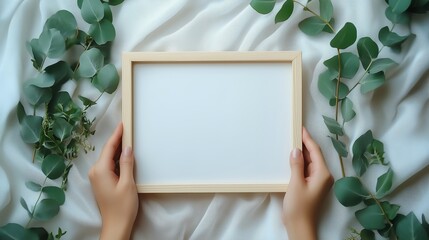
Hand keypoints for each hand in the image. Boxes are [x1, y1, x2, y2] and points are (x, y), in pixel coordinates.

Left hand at [89, 123, 137, 239]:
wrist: (116, 225)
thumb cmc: (123, 207)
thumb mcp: (128, 183)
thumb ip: (127, 163)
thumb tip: (127, 147)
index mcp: (101, 170)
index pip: (110, 148)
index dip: (117, 135)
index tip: (122, 124)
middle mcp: (95, 172)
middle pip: (107, 151)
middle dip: (117, 140)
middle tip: (127, 129)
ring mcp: (97, 177)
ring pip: (108, 158)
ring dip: (117, 150)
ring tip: (127, 139)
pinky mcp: (101, 182)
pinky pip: (108, 165)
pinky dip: (116, 159)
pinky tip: (124, 156)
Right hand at [282, 128, 333, 239]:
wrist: (299, 226)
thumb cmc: (299, 206)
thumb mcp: (295, 183)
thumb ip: (296, 165)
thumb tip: (296, 150)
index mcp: (323, 174)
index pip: (315, 152)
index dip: (308, 139)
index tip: (301, 128)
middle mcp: (323, 176)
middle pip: (314, 156)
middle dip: (304, 144)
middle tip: (294, 132)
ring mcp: (318, 181)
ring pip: (310, 162)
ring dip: (301, 154)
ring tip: (292, 141)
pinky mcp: (312, 186)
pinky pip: (307, 169)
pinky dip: (300, 163)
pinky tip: (292, 158)